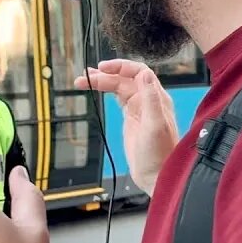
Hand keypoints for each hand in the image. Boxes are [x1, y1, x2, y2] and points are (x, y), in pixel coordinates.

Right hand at [75, 58, 177, 193]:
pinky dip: (106, 91)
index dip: (120, 66)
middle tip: (84, 78)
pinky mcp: (131, 117)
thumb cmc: (159, 155)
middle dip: (104, 76)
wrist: (157, 176)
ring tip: (82, 81)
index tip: (102, 68)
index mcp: (156, 98)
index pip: (138, 71)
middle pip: (124, 79)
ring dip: (101, 81)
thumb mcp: (155, 125)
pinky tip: (96, 89)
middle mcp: (148, 100)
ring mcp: (139, 108)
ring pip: (119, 87)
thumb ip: (150, 98)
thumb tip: (144, 73)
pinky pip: (118, 97)